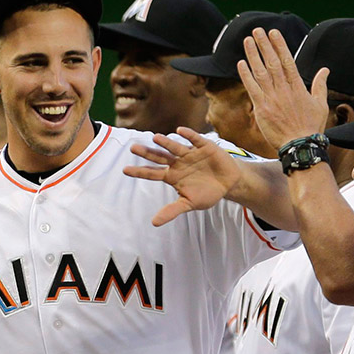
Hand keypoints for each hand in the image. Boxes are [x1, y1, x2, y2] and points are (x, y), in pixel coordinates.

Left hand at [125, 129, 244, 226]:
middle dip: (147, 153)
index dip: (140, 171)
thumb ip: (172, 211)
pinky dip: (188, 135)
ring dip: (166, 143)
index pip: (152, 173)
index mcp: (172, 175)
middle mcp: (178, 162)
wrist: (229, 183)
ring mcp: (190, 154)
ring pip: (175, 147)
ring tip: (155, 138)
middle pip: (160, 157)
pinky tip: (180, 130)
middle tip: (133, 148)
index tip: (125, 170)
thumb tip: (154, 223)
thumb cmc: (207, 192)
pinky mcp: (204, 147)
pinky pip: (195, 140)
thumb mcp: (189, 203)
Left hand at [237, 27, 329, 149]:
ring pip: (261, 72)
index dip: (279, 45)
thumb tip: (325, 70)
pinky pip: (252, 88)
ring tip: (248, 40)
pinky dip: (246, 75)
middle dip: (264, 45)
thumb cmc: (311, 127)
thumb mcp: (320, 104)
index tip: (273, 33)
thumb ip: (320, 85)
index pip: (287, 60)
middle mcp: (284, 89)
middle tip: (257, 31)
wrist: (300, 146)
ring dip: (253, 55)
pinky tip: (241, 63)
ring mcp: (272, 98)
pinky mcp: (262, 108)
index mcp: (298, 87)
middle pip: (272, 62)